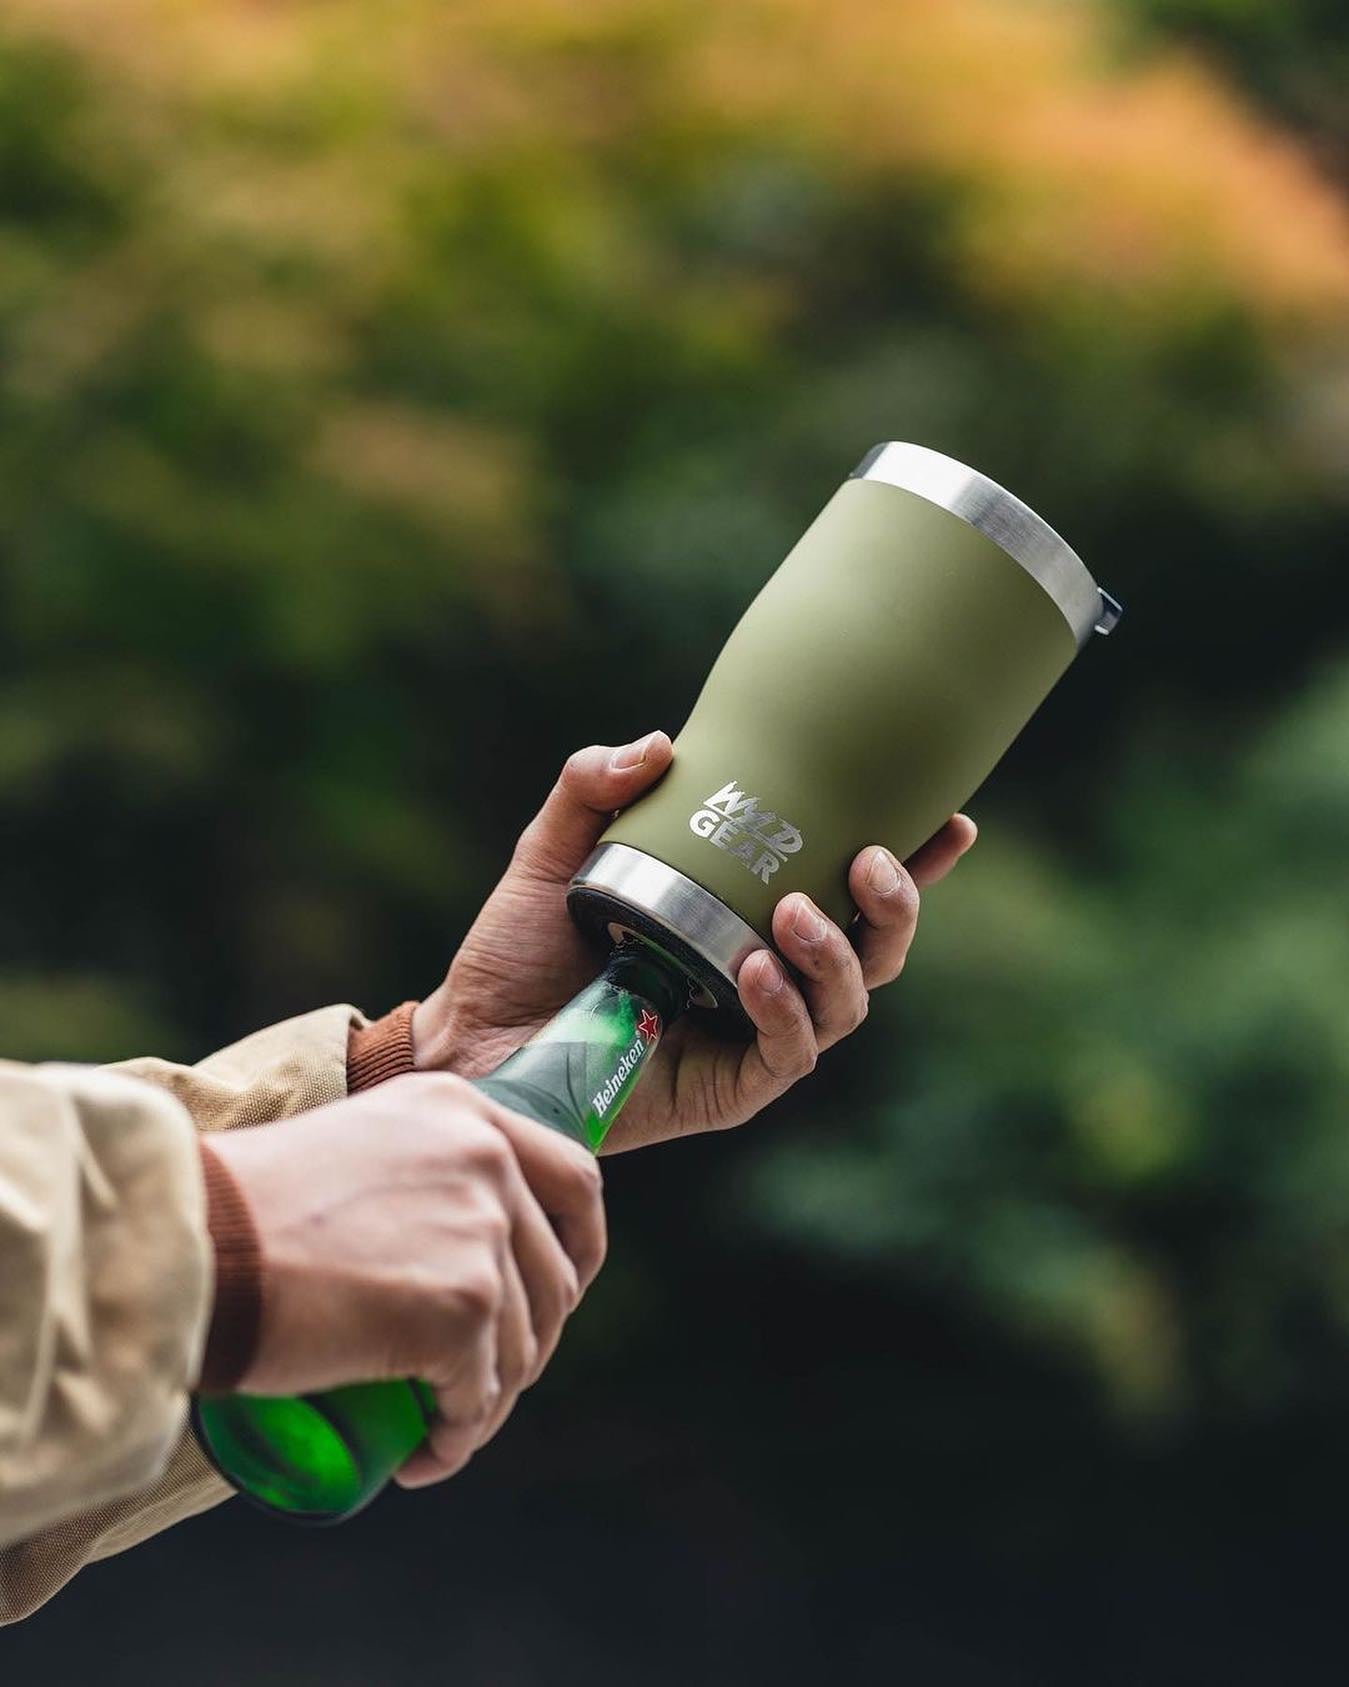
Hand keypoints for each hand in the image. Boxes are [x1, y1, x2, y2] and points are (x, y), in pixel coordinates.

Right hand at [205, 1073, 605, 1486]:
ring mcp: (481, 1229)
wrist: (189, 1246)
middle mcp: (487, 1157)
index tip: (557, 1298)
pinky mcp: (463, 1305)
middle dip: (533, 1341)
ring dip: (487, 1402)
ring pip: (521, 1344)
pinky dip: (458, 1438)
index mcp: (464, 1110)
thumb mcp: (358, 1148)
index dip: (580, 1250)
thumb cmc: (243, 1210)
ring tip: (436, 1431)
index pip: (575, 1181)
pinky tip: (423, 1456)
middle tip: (481, 1383)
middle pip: (557, 1273)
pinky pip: (481, 1397)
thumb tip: (456, 1250)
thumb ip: (420, 1174)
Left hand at [413, 732, 975, 1151]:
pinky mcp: (727, 1089)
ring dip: (836, 953)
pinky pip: (787, 1055)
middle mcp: (766, 980)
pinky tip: (754, 970)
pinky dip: (784, 1010)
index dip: (912, 861)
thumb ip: (592, 787)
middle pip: (873, 950)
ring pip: (845, 1003)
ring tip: (795, 911)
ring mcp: (752, 1038)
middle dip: (895, 906)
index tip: (949, 817)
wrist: (471, 1038)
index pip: (848, 891)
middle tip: (874, 860)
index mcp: (746, 921)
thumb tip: (662, 742)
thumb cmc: (518, 950)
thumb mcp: (552, 852)